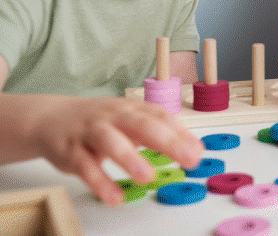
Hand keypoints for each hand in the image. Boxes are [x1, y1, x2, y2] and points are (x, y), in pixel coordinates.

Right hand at [29, 96, 202, 205]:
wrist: (51, 118)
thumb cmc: (102, 122)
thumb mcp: (132, 121)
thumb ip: (161, 133)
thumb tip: (195, 149)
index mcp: (132, 108)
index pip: (161, 116)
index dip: (181, 132)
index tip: (198, 151)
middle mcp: (114, 116)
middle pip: (142, 125)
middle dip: (167, 142)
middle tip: (188, 159)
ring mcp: (91, 132)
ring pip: (110, 142)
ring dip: (129, 158)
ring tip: (147, 177)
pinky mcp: (71, 151)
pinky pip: (85, 167)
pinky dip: (100, 182)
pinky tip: (114, 197)